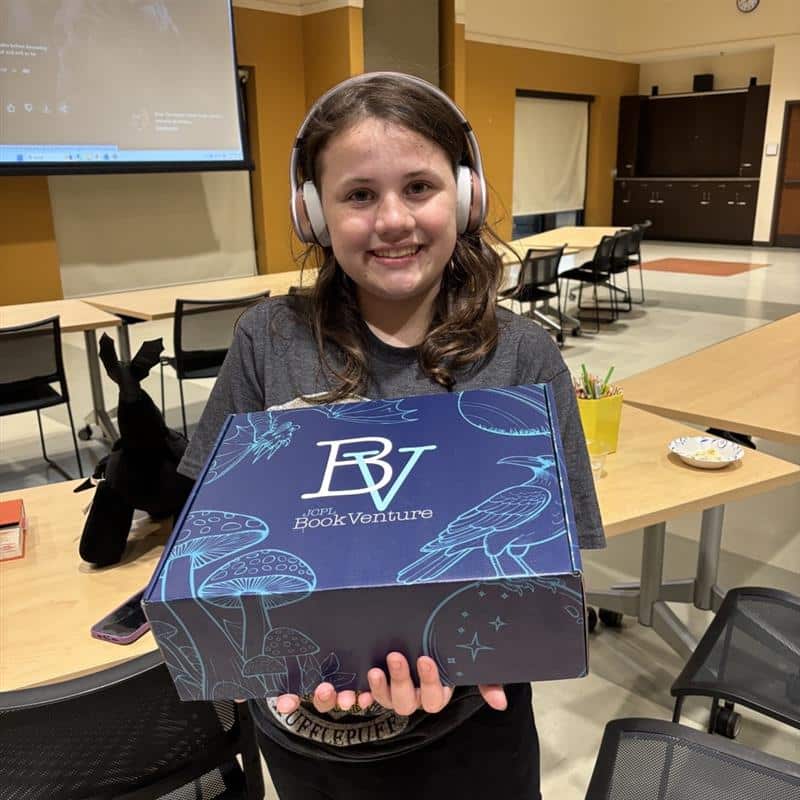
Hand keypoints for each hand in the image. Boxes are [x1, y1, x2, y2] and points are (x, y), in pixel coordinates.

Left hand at [273, 652, 506, 714]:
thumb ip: (481, 672)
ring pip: (371, 700)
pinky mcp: (350, 676)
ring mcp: (377, 684)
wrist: (400, 615)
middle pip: (403, 701)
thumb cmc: (438, 632)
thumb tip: (501, 702)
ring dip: (362, 693)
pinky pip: (335, 690)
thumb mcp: (458, 644)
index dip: (429, 680)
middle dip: (398, 682)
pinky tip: (302, 691)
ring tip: (359, 677)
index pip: (433, 695)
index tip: (425, 657)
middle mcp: (404, 688)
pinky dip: (315, 693)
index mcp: (429, 683)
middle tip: (393, 657)